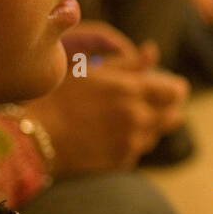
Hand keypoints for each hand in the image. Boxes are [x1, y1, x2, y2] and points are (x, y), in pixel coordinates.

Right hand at [26, 29, 189, 174]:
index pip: (175, 91)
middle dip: (168, 108)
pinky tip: (110, 134)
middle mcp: (138, 118)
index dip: (175, 88)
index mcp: (132, 91)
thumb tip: (152, 52)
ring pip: (156, 134)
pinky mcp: (122, 161)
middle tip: (153, 103)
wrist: (37, 136)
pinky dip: (131, 141)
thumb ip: (128, 63)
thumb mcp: (93, 71)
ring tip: (123, 118)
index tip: (170, 87)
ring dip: (149, 126)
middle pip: (174, 116)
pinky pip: (137, 149)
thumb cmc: (60, 96)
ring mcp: (131, 143)